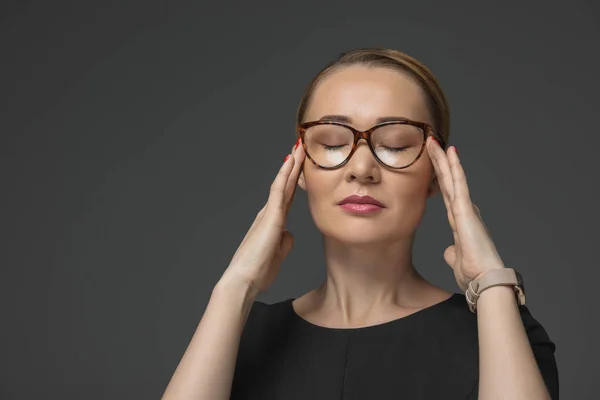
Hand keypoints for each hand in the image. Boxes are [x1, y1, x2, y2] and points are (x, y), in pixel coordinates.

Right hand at [219, 139, 305, 293]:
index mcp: (272, 223)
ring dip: (291, 164)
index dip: (294, 180)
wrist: (243, 280)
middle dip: (293, 166)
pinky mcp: (270, 217)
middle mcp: (269, 214)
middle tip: (300, 147)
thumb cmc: (257, 272)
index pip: (286, 197)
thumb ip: (283, 242)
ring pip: (283, 183)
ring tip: (299, 146)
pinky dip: (285, 175)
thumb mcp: (277, 255)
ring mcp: (269, 214)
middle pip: (285, 185)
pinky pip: (278, 191)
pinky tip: (290, 162)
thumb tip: (288, 234)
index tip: (300, 165)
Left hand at [426, 137, 504, 290]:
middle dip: (438, 163)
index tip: (431, 164)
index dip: (439, 178)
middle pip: (447, 181)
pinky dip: (455, 168)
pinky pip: (459, 184)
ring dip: (443, 159)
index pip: (445, 194)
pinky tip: (451, 153)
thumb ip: (452, 252)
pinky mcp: (466, 210)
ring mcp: (465, 208)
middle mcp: (463, 211)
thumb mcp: (457, 260)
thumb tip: (448, 252)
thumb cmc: (473, 273)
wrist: (484, 280)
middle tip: (430, 144)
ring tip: (435, 142)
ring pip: (452, 178)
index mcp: (459, 221)